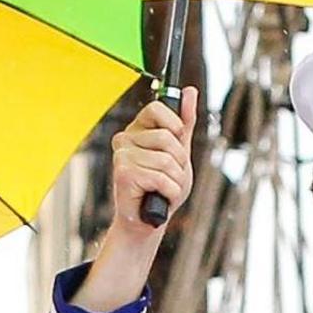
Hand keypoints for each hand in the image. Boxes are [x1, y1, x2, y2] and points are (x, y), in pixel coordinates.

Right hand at [102, 90, 198, 244]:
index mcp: (138, 130)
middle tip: (169, 175)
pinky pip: (162, 178)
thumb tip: (189, 91)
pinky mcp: (123, 174)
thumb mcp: (180, 151)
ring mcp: (122, 156)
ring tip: (164, 189)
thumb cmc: (163, 187)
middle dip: (179, 162)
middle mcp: (125, 139)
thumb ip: (184, 122)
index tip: (177, 141)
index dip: (175, 126)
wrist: (148, 220)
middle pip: (167, 138)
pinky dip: (170, 192)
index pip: (157, 109)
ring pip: (167, 161)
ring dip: (175, 181)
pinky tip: (159, 197)